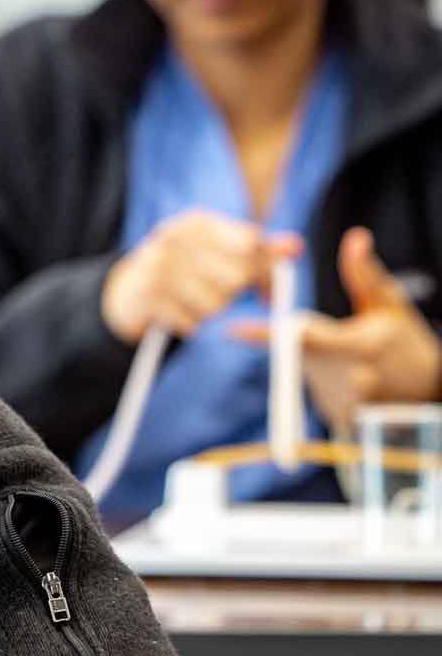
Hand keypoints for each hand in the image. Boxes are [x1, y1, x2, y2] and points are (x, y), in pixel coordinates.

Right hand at [102, 211, 299, 342]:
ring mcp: (157, 266)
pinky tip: (177, 314)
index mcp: (198, 223)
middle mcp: (174, 238)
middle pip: (236, 279)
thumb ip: (260, 251)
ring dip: (210, 311)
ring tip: (193, 301)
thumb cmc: (188, 269)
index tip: (263, 290)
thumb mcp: (221, 252)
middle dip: (233, 294)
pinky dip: (190, 325)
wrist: (129, 288)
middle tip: (220, 294)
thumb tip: (296, 246)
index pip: (251, 245)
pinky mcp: (145, 296)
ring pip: (215, 304)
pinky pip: (192, 323)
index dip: (263, 272)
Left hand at [230, 227, 441, 432]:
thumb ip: (365, 274)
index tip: (233, 330)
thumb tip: (355, 237)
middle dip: (309, 343)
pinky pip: (318, 393)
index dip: (265, 335)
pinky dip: (327, 383)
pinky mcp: (342, 418)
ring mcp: (347, 402)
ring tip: (354, 363)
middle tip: (341, 343)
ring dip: (319, 364)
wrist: (430, 392)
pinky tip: (352, 380)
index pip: (303, 337)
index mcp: (358, 346)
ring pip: (309, 373)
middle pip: (301, 354)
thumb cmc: (406, 343)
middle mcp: (350, 378)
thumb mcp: (390, 305)